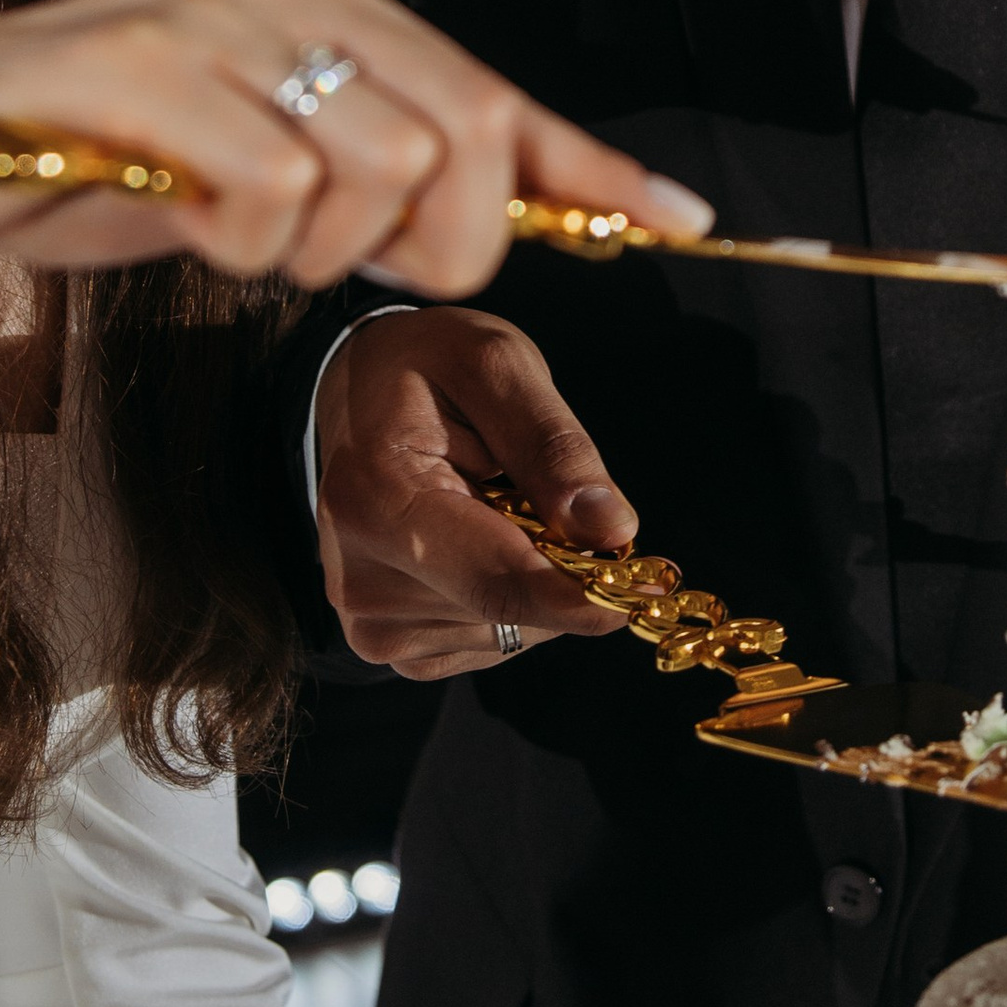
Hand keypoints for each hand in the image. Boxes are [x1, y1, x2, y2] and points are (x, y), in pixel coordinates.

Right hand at [0, 0, 711, 431]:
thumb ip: (371, 172)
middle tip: (330, 258)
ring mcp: (206, 17)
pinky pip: (275, 197)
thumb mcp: (252, 163)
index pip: (485, 82)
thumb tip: (519, 214)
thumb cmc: (83, 165)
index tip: (684, 219)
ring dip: (314, 249)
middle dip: (433, 237)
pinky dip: (239, 246)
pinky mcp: (146, 76)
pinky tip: (172, 216)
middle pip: (460, 136)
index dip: (584, 163)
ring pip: (381, 171)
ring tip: (226, 229)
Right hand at [317, 308, 639, 677]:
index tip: (649, 585)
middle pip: (511, 609)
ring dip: (534, 581)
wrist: (358, 391)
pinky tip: (482, 540)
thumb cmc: (428, 367)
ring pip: (508, 629)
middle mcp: (361, 578)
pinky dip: (510, 599)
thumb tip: (611, 530)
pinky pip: (487, 638)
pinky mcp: (384, 642)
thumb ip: (553, 445)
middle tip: (560, 501)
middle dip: (562, 570)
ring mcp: (368, 620)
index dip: (584, 593)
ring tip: (498, 507)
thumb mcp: (497, 364)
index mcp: (378, 500)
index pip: (500, 581)